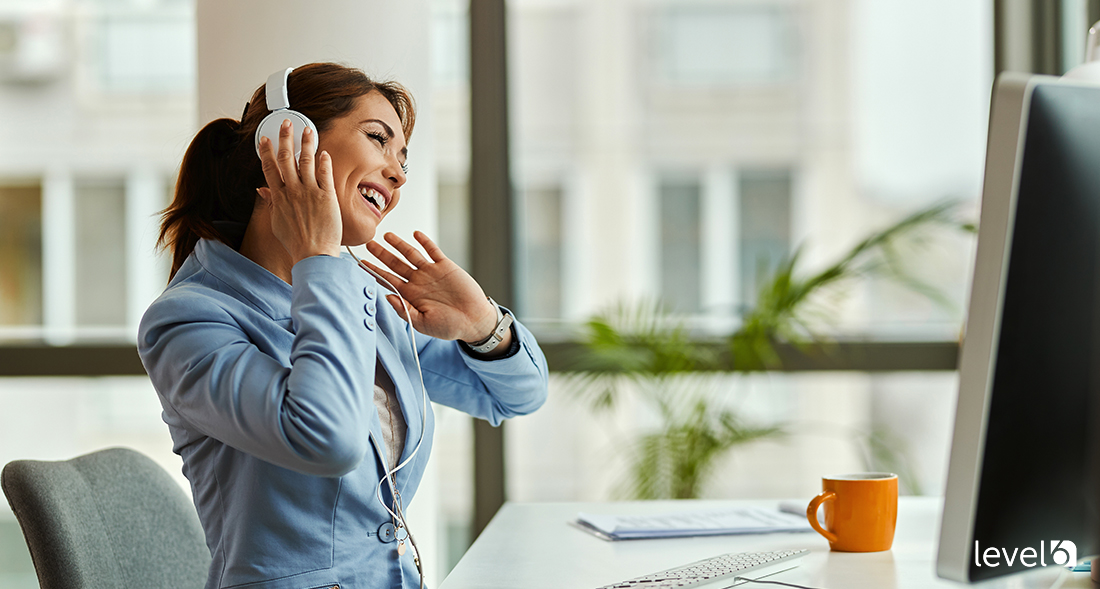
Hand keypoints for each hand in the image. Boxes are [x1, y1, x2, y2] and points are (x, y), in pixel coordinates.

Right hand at [256, 119, 341, 261]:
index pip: (270, 168)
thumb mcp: (277, 222)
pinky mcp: (327, 196)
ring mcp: (310, 192)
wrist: (313, 254)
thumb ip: (271, 203)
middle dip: (285, 138)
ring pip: (306, 162)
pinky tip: (324, 152)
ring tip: (308, 130)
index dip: (267, 151)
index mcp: (279, 197)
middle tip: (286, 124)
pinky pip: (325, 174)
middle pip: (286, 159)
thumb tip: (262, 190)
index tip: (265, 139)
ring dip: (306, 143)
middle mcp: (293, 191)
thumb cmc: (296, 242)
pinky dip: (324, 162)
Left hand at [363, 232, 500, 342]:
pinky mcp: (446, 266)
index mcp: (410, 295)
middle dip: (381, 254)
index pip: (387, 280)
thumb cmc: (449, 326)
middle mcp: (418, 281)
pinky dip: (425, 242)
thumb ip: (405, 311)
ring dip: (400, 245)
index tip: (361, 263)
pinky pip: (433, 251)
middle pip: (395, 264)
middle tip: (369, 244)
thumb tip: (387, 297)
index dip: (374, 271)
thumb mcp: (423, 324)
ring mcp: (431, 272)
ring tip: (387, 235)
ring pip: (411, 254)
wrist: (474, 320)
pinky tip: (416, 234)